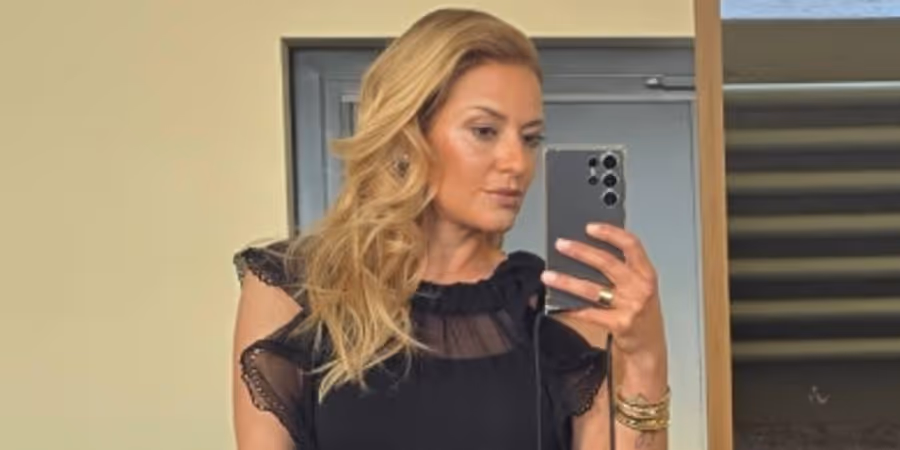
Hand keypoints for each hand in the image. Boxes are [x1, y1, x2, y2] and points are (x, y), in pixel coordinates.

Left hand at [540, 223, 665, 358]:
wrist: (648, 345)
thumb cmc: (640, 311)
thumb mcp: (639, 286)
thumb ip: (621, 268)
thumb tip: (585, 250)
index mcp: (646, 273)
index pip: (631, 245)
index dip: (610, 233)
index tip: (590, 227)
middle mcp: (640, 287)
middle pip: (607, 263)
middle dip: (580, 251)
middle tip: (561, 245)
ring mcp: (631, 306)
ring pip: (592, 289)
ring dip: (567, 281)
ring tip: (548, 275)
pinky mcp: (620, 324)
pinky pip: (589, 313)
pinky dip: (571, 308)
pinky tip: (557, 303)